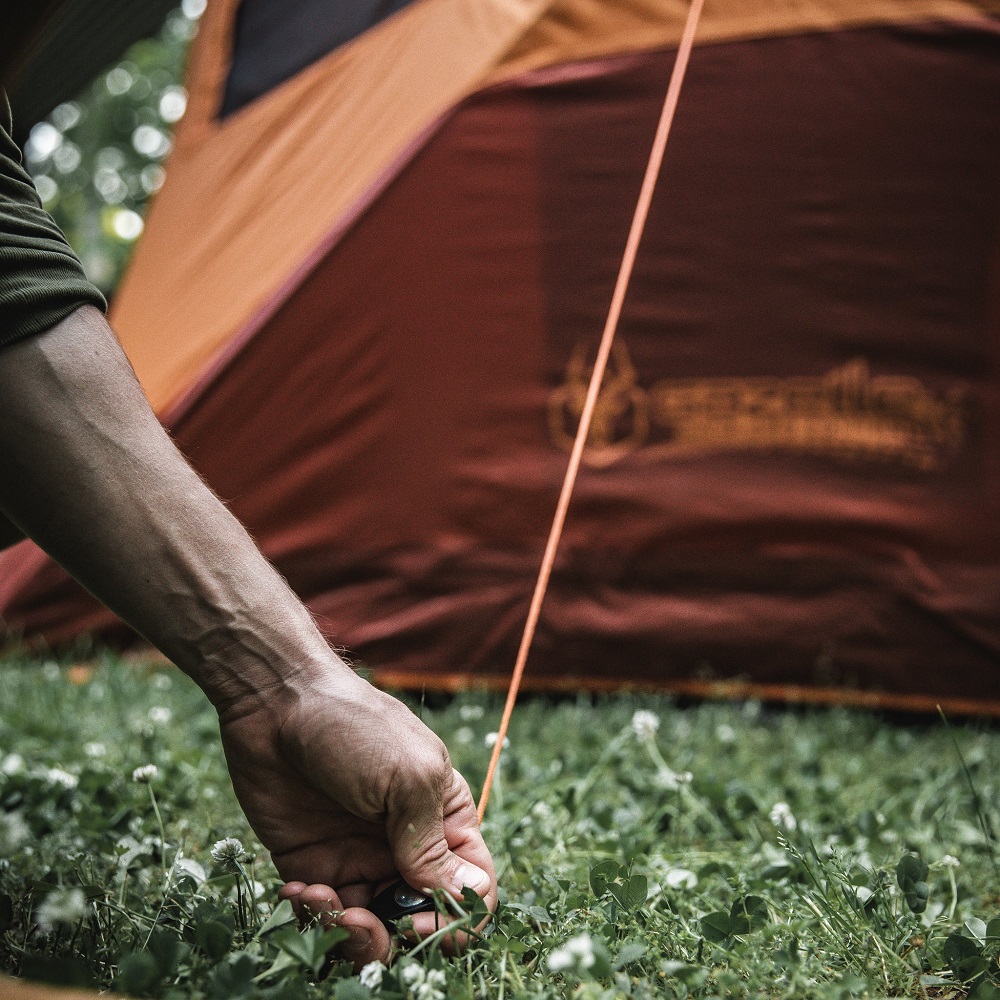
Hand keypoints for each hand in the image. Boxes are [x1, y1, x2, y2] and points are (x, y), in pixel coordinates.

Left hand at [217, 666, 495, 967]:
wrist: (276, 702)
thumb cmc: (355, 726)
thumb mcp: (406, 776)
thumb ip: (430, 843)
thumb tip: (464, 899)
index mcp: (445, 819)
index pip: (472, 887)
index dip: (457, 917)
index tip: (420, 918)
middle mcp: (405, 846)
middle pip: (422, 919)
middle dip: (398, 936)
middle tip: (365, 921)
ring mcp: (358, 857)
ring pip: (373, 928)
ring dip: (352, 934)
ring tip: (326, 903)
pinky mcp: (312, 865)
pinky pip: (323, 915)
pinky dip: (313, 917)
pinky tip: (299, 888)